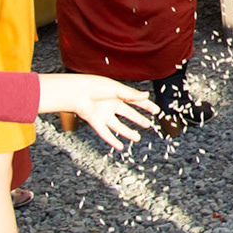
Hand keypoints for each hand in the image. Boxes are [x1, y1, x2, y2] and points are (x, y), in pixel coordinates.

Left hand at [39, 73, 158, 148]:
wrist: (77, 93)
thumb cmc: (95, 86)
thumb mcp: (117, 89)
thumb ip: (131, 94)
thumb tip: (146, 95)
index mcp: (118, 94)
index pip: (136, 101)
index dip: (146, 106)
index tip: (156, 111)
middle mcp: (111, 105)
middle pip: (128, 114)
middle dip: (138, 119)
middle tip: (148, 125)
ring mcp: (104, 114)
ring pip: (118, 126)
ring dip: (128, 132)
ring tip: (137, 138)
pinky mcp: (96, 122)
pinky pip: (106, 133)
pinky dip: (112, 140)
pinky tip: (119, 146)